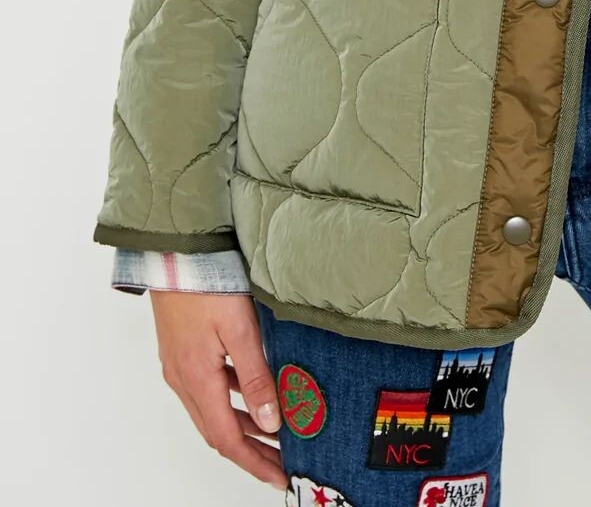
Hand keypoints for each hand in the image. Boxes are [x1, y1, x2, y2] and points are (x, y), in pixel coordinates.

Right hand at [150, 290, 286, 486]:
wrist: (173, 249)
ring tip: (274, 433)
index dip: (254, 462)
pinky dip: (232, 400)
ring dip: (242, 426)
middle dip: (251, 451)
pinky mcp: (183, 349)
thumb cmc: (204, 281)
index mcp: (196, 379)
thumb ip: (256, 377)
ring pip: (213, 411)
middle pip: (218, 430)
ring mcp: (180, 364)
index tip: (279, 477)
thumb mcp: (239, 329)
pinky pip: (209, 388)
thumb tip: (271, 422)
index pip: (227, 438)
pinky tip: (253, 392)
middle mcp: (183, 378)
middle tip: (281, 461)